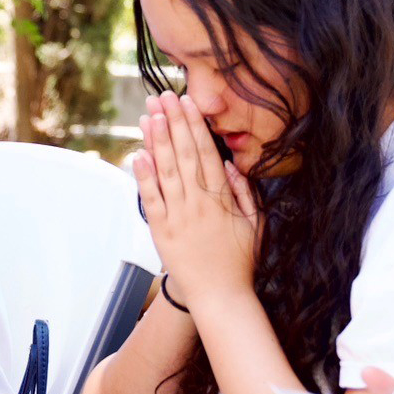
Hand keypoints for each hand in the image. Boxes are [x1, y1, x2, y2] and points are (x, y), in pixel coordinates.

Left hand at [133, 93, 257, 313]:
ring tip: (149, 115)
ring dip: (156, 140)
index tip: (188, 103)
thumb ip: (245, 192)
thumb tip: (229, 163)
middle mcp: (198, 203)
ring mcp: (178, 216)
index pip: (206, 152)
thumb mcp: (256, 224)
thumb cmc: (241, 261)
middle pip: (183, 153)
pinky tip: (137, 154)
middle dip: (173, 122)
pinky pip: (151, 199)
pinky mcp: (162, 232)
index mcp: (222, 198)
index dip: (195, 125)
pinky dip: (143, 176)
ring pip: (165, 171)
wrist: (221, 297)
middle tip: (163, 96)